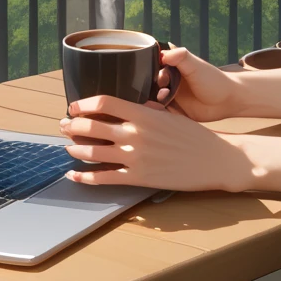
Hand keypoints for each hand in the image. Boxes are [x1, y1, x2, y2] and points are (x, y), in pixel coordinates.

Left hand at [59, 95, 254, 191]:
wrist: (215, 159)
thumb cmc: (195, 136)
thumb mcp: (170, 114)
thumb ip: (147, 110)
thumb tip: (132, 105)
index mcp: (144, 114)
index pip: (104, 102)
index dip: (84, 104)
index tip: (75, 106)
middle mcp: (135, 134)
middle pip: (91, 126)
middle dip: (72, 126)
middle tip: (64, 126)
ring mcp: (135, 157)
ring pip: (92, 152)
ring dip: (75, 149)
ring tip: (69, 148)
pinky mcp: (138, 178)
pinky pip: (103, 178)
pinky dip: (84, 177)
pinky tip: (74, 175)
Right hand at [156, 45, 250, 121]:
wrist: (228, 101)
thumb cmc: (214, 80)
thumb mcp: (197, 65)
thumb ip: (181, 57)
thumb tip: (163, 53)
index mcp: (173, 67)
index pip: (154, 66)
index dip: (150, 69)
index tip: (155, 72)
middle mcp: (170, 81)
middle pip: (152, 82)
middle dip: (152, 85)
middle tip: (162, 86)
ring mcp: (172, 96)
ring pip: (154, 97)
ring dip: (154, 98)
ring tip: (164, 97)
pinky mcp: (175, 111)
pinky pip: (161, 111)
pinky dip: (157, 111)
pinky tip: (161, 110)